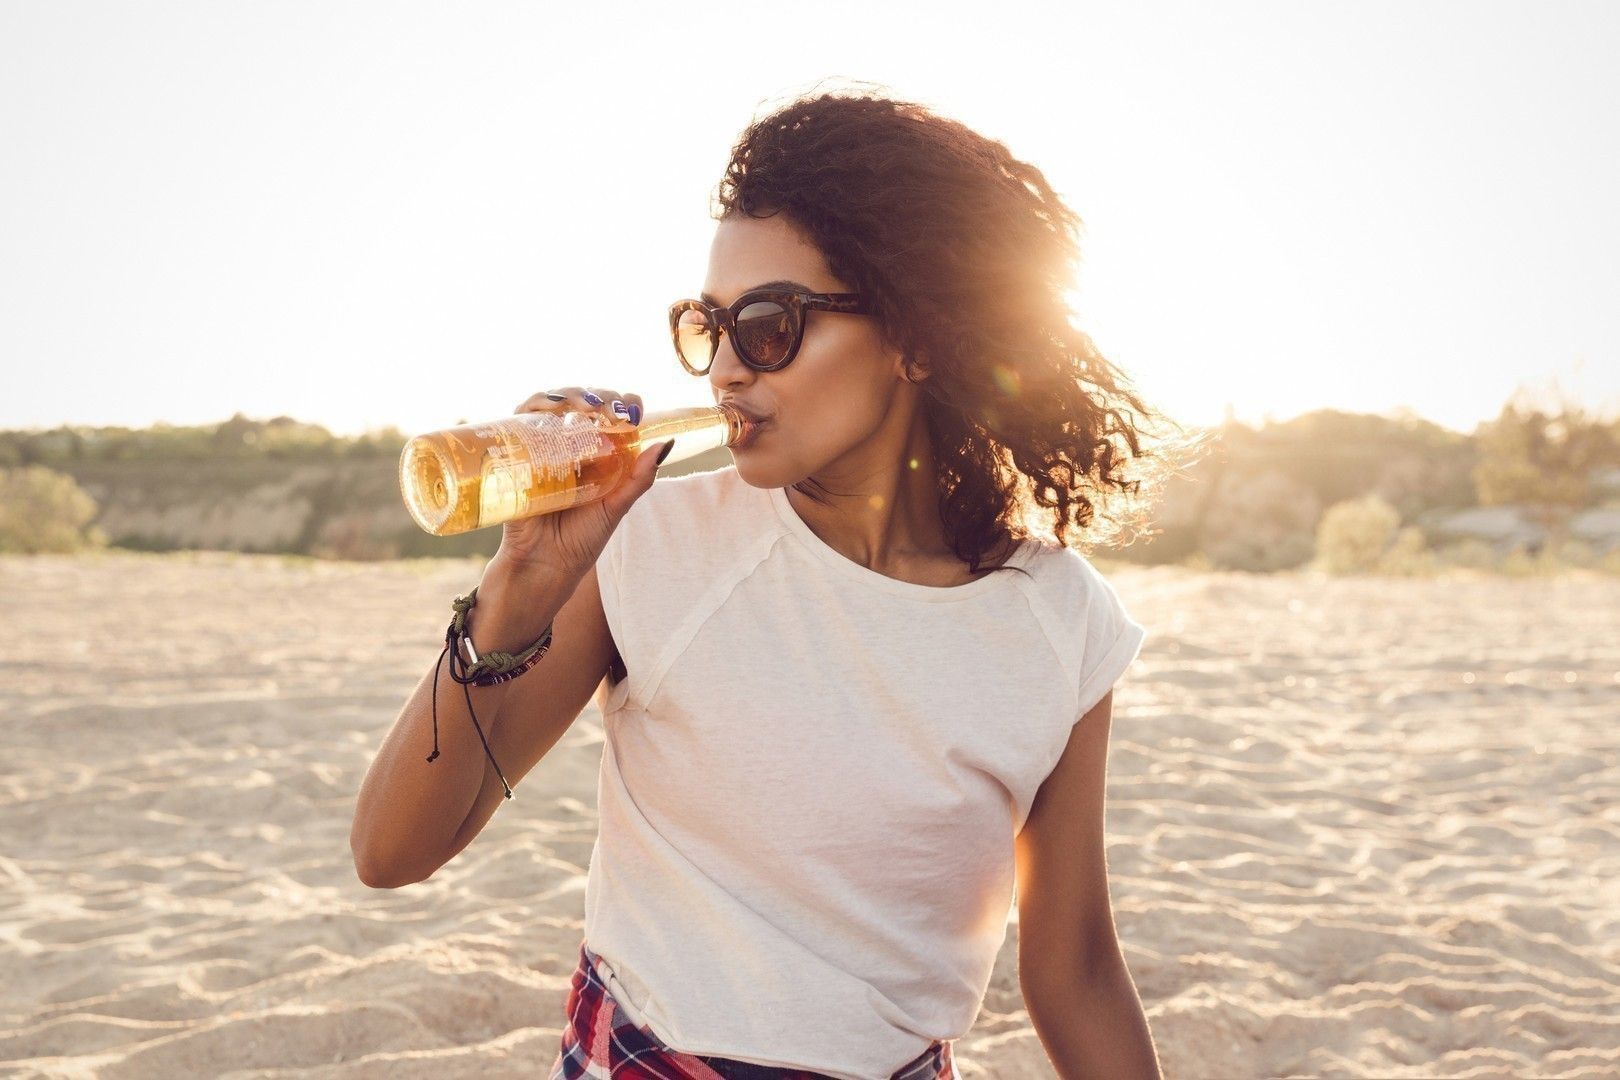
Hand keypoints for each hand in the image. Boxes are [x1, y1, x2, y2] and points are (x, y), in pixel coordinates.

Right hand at [493, 387, 668, 577]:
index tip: (634, 412)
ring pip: (554, 403)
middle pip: (584, 401)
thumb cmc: (581, 540)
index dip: (624, 403)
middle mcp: (571, 445)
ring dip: (569, 395)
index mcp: (598, 454)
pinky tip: (550, 410)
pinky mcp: (519, 453)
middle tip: (609, 412)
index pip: (612, 413)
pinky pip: (522, 419)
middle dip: (599, 396)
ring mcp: (544, 446)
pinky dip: (535, 405)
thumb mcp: (616, 507)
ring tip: (584, 408)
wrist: (543, 565)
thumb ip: (639, 479)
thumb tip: (666, 443)